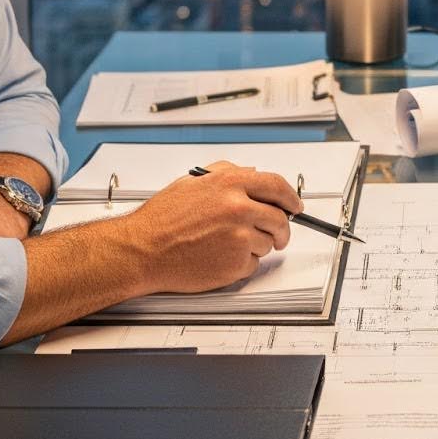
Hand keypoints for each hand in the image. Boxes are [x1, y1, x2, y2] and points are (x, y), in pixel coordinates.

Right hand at [122, 161, 297, 293]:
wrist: (142, 250)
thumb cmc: (161, 219)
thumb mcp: (193, 182)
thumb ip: (226, 173)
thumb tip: (252, 173)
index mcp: (230, 183)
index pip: (277, 187)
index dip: (291, 198)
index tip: (295, 206)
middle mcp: (239, 208)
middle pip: (279, 219)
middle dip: (280, 228)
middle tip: (276, 234)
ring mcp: (239, 238)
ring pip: (267, 243)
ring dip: (254, 245)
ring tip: (224, 244)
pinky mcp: (235, 264)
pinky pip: (252, 264)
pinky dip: (241, 263)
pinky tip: (218, 257)